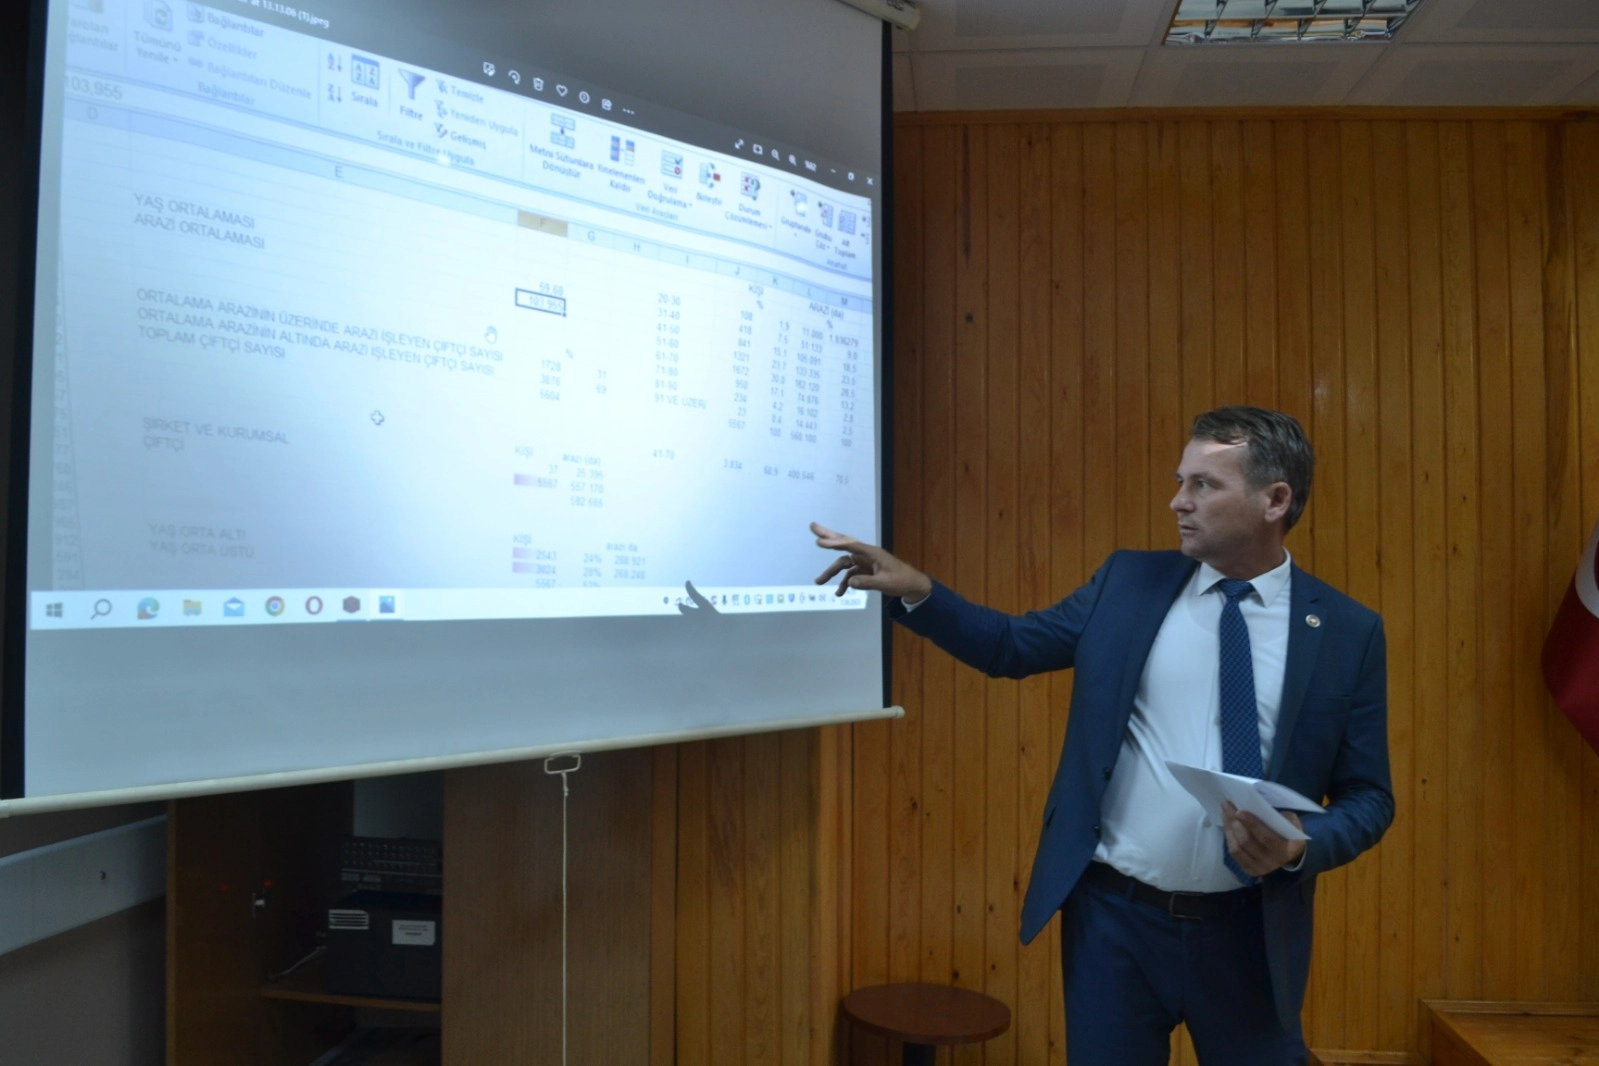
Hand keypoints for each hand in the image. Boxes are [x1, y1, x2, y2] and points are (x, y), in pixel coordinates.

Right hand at [810, 522, 933, 600]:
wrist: (912, 585)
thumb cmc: (901, 581)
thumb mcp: (885, 583)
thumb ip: (867, 583)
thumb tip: (850, 583)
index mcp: (872, 552)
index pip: (850, 545)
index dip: (834, 543)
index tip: (819, 542)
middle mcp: (866, 554)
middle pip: (844, 543)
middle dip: (828, 537)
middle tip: (812, 527)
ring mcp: (864, 562)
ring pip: (844, 563)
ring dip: (832, 572)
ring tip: (819, 581)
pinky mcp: (865, 570)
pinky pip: (850, 574)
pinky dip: (844, 583)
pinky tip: (839, 592)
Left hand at [1222, 802, 1306, 876]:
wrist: (1290, 858)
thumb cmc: (1290, 837)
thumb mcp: (1293, 826)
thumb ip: (1282, 818)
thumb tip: (1260, 808)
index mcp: (1284, 850)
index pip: (1265, 837)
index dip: (1251, 824)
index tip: (1239, 811)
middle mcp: (1270, 862)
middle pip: (1246, 842)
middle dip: (1234, 822)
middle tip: (1227, 806)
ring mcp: (1258, 868)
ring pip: (1236, 848)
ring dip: (1228, 828)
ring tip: (1225, 812)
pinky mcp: (1248, 869)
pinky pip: (1234, 853)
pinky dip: (1228, 837)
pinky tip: (1227, 823)